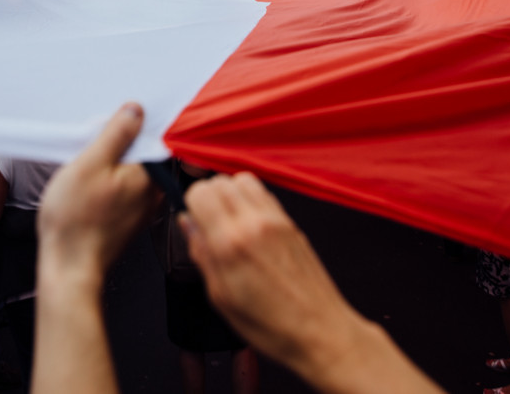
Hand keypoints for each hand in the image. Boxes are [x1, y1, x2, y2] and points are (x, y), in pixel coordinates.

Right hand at [37, 103, 161, 279]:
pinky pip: (122, 192)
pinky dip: (107, 186)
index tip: (107, 130)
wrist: (68, 267)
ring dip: (110, 168)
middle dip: (117, 148)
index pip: (152, 137)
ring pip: (130, 174)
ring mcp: (142, 209)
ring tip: (86, 176)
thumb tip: (136, 111)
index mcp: (151, 176)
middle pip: (141, 155)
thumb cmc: (76, 221)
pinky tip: (88, 192)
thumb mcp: (90, 163)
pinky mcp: (128, 221)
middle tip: (91, 154)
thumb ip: (117, 134)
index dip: (128, 128)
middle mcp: (153, 193)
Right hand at [181, 173, 360, 367]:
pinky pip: (264, 194)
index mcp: (231, 243)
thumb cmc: (274, 325)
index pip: (201, 191)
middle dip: (208, 196)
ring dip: (230, 193)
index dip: (190, 203)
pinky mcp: (291, 223)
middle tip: (208, 222)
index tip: (192, 220)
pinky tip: (249, 226)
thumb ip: (201, 255)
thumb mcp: (221, 298)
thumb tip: (188, 225)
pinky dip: (251, 200)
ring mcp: (276, 220)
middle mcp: (254, 223)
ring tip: (228, 221)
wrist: (320, 330)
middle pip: (220, 180)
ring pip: (243, 180)